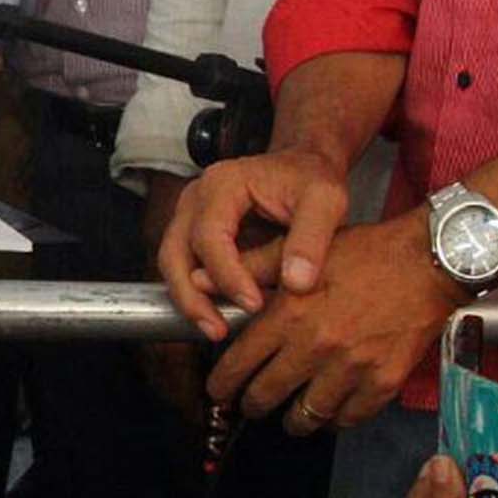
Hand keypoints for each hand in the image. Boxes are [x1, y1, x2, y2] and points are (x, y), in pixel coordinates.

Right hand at [153, 148, 350, 339]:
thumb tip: (296, 284)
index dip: (227, 274)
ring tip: (216, 330)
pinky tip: (221, 317)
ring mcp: (191, 215)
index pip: (210, 234)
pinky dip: (198, 293)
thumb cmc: (310, 179)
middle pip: (175, 250)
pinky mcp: (195, 234)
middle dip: (192, 295)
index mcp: (224, 183)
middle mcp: (197, 197)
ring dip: (189, 299)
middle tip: (217, 330)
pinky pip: (186, 267)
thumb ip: (311, 240)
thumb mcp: (325, 201)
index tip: (253, 304)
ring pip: (172, 262)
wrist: (301, 166)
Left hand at [209, 211, 460, 434]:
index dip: (222, 382)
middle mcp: (316, 346)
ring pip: (306, 415)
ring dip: (292, 419)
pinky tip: (328, 412)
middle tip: (248, 405)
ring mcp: (351, 369)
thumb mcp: (303, 248)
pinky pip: (348, 418)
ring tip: (287, 415)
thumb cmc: (365, 252)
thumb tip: (200, 282)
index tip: (218, 390)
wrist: (427, 263)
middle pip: (267, 395)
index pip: (240, 362)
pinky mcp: (382, 383)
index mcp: (290, 314)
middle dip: (251, 404)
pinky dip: (333, 420)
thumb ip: (251, 267)